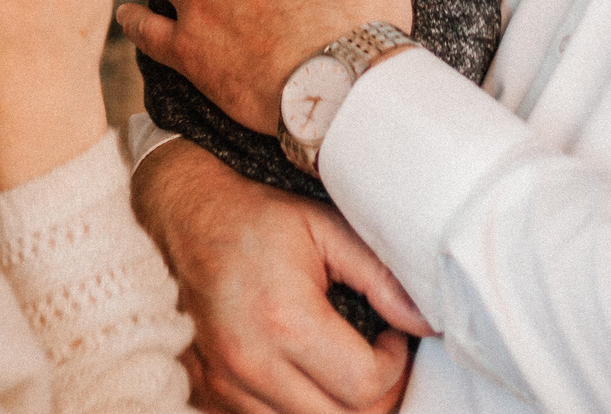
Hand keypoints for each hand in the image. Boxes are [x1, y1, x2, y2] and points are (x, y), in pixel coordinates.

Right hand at [135, 139, 428, 413]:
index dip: (394, 366)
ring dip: (336, 407)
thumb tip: (426, 323)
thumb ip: (381, 276)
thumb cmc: (256, 217)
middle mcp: (249, 362)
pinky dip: (297, 409)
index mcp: (283, 319)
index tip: (390, 336)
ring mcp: (224, 383)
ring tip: (344, 366)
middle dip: (375, 394)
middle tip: (378, 356)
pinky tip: (307, 374)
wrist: (184, 216)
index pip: (365, 387)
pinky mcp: (210, 392)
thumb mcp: (325, 227)